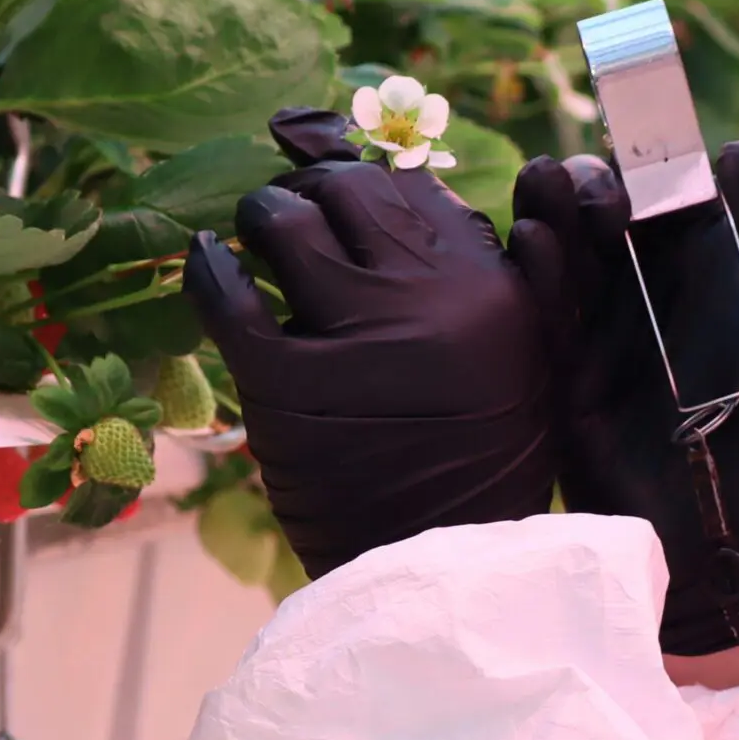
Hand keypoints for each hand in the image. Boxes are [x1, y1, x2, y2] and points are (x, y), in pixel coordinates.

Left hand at [184, 108, 555, 580]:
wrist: (441, 567)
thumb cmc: (482, 459)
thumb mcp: (531, 353)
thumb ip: (521, 267)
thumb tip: (487, 173)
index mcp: (491, 285)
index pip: (413, 184)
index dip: (362, 172)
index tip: (333, 178)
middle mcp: (426, 298)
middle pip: (348, 191)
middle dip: (311, 191)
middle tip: (293, 212)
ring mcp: (352, 338)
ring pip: (285, 223)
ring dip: (264, 219)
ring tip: (258, 239)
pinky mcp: (285, 385)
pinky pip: (227, 295)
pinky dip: (208, 269)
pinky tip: (206, 262)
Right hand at [509, 142, 738, 656]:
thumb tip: (737, 157)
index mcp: (719, 297)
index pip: (678, 216)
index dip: (658, 174)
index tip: (648, 139)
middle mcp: (657, 315)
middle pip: (612, 230)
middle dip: (596, 189)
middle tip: (593, 174)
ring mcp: (607, 350)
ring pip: (569, 262)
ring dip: (555, 215)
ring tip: (551, 183)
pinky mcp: (568, 387)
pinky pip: (544, 318)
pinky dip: (534, 273)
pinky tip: (534, 237)